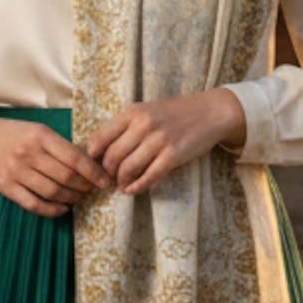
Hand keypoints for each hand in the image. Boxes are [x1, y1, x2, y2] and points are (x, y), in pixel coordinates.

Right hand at [0, 110, 113, 217]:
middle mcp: (28, 153)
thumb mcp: (37, 130)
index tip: (105, 181)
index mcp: (40, 135)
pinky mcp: (6, 187)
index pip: (74, 157)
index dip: (94, 172)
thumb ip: (60, 146)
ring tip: (79, 197)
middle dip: (85, 187)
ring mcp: (16, 172)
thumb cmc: (13, 134)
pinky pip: (35, 205)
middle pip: (66, 177)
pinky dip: (53, 210)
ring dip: (72, 198)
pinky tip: (63, 208)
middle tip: (92, 189)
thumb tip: (90, 164)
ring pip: (53, 192)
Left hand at [86, 89, 246, 196]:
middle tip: (109, 180)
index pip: (99, 139)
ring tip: (122, 185)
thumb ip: (125, 127)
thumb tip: (99, 151)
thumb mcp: (146, 111)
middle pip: (112, 157)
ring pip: (127, 169)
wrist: (209, 112)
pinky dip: (137, 187)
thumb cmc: (174, 114)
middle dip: (107, 173)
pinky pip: (149, 177)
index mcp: (132, 112)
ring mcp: (159, 140)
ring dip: (121, 182)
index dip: (92, 157)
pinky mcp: (173, 155)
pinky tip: (132, 190)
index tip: (94, 166)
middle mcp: (143, 125)